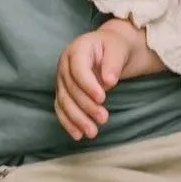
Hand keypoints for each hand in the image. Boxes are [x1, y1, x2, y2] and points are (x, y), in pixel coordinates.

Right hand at [55, 22, 136, 140]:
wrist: (110, 49)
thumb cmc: (114, 47)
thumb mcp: (119, 49)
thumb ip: (113, 63)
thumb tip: (109, 81)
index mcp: (77, 49)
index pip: (78, 69)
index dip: (88, 85)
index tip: (102, 98)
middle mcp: (65, 63)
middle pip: (70, 88)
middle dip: (86, 106)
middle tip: (103, 118)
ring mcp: (61, 78)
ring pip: (64, 101)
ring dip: (76, 118)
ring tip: (92, 132)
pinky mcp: (63, 91)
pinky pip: (61, 108)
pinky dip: (68, 122)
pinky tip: (78, 135)